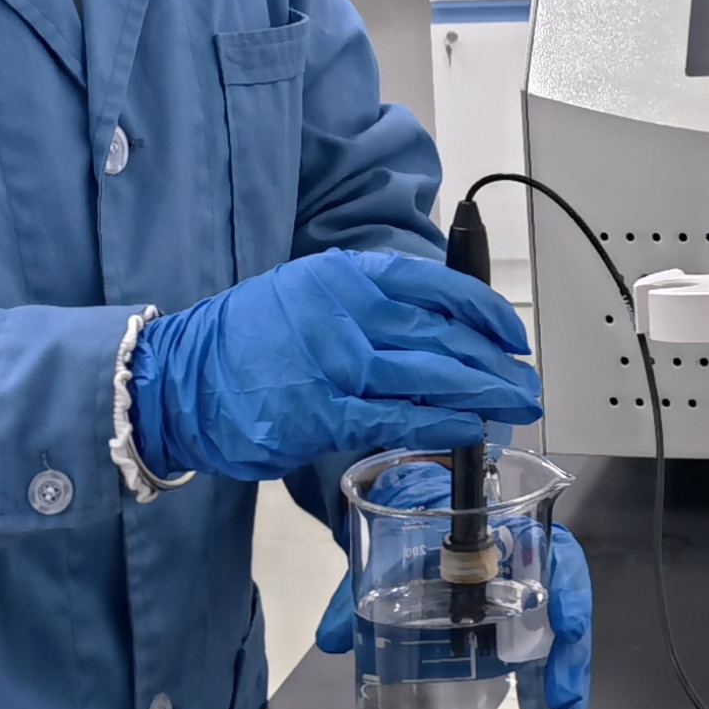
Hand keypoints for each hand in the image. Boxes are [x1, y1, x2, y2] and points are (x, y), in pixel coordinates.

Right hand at [134, 249, 538, 488]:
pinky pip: (400, 420)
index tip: (511, 334)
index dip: (484, 311)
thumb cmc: (247, 338)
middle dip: (496, 363)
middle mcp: (346, 313)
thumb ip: (367, 302)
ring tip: (514, 407)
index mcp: (346, 275)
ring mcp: (336, 364)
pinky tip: (470, 432)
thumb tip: (435, 324)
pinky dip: (442, 427)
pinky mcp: (325, 414)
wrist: (182, 378)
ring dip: (483, 396)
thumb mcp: (309, 292)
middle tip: (527, 382)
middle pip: (444, 336)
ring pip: (432, 379)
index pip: (436, 286)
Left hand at [313, 477, 591, 708]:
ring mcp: (530, 604)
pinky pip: (547, 659)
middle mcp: (531, 570)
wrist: (414, 518)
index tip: (566, 624)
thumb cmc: (414, 534)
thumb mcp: (384, 555)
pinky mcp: (520, 632)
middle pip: (569, 611)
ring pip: (564, 642)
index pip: (557, 557)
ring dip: (568, 687)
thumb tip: (331, 641)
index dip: (568, 593)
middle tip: (561, 702)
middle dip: (572, 661)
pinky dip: (551, 697)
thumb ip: (355, 593)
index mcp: (509, 537)